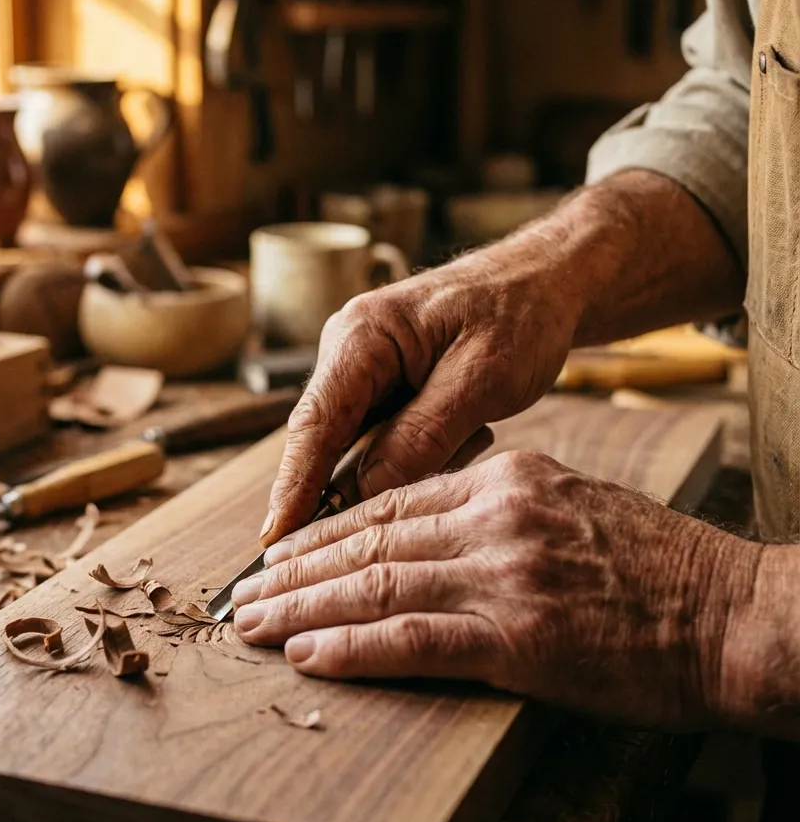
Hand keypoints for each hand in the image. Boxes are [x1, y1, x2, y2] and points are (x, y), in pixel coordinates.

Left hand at [236, 451, 763, 730]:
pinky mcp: (520, 639)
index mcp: (505, 479)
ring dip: (302, 608)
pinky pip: (413, 640)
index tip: (281, 554)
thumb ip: (500, 508)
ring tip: (251, 625)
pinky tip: (307, 656)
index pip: (389, 502)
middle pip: (368, 540)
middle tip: (241, 594)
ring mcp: (505, 575)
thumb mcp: (572, 505)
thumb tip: (435, 527)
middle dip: (294, 570)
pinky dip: (352, 649)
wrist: (735, 613)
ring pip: (375, 585)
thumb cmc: (658, 568)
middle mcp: (495, 516)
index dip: (324, 530)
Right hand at [260, 217, 583, 545]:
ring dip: (404, 464)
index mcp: (363, 336)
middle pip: (325, 441)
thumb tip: (365, 493)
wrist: (547, 282)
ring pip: (358, 448)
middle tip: (391, 516)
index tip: (275, 539)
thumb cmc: (520, 314)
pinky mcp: (384, 390)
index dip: (293, 487)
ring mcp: (363, 372)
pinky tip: (468, 432)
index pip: (314, 423)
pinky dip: (416, 455)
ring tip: (472, 433)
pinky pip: (383, 442)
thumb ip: (422, 435)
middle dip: (352, 486)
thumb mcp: (481, 377)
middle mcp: (349, 352)